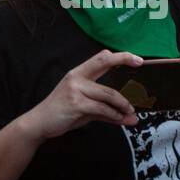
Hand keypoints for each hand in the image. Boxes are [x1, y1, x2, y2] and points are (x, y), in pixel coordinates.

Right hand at [21, 49, 141, 141]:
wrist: (39, 123)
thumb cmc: (62, 112)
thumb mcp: (85, 108)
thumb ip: (107, 110)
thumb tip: (129, 116)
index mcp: (79, 72)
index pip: (101, 57)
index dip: (121, 56)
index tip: (137, 59)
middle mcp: (77, 76)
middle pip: (105, 62)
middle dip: (125, 61)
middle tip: (140, 70)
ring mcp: (75, 89)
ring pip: (108, 93)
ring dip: (123, 104)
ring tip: (131, 112)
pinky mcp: (76, 104)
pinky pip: (102, 108)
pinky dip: (114, 115)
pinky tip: (120, 119)